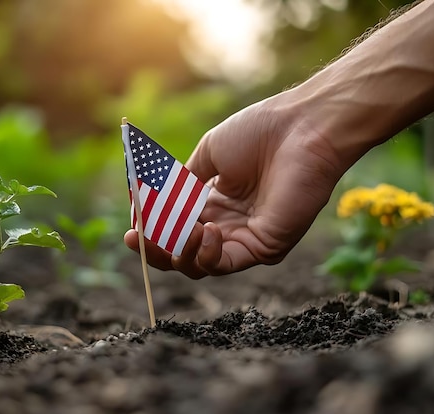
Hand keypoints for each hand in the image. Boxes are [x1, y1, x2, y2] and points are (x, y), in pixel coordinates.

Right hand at [124, 92, 347, 277]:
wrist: (301, 127)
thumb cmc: (259, 132)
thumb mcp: (208, 153)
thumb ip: (181, 182)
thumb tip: (153, 200)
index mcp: (213, 202)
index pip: (173, 225)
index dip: (149, 223)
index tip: (132, 213)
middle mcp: (226, 224)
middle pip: (180, 251)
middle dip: (153, 247)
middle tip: (135, 236)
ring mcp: (244, 239)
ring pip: (198, 264)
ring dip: (177, 251)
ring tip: (177, 228)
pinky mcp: (264, 248)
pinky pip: (225, 264)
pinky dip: (207, 252)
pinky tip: (207, 229)